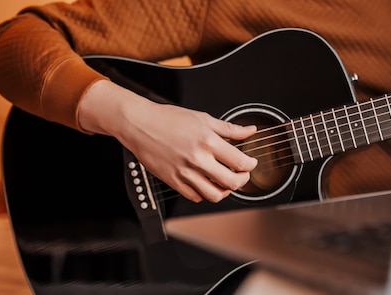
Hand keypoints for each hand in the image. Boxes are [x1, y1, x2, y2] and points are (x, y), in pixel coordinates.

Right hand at [79, 80, 257, 202]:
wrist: (140, 125)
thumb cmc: (169, 119)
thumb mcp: (203, 118)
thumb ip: (229, 129)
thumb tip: (250, 131)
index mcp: (207, 141)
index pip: (240, 162)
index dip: (250, 165)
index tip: (250, 163)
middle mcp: (197, 159)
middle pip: (231, 182)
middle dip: (242, 180)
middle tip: (242, 175)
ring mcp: (185, 173)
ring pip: (214, 195)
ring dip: (225, 191)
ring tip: (225, 182)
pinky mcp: (173, 181)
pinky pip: (195, 197)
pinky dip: (205, 193)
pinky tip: (206, 183)